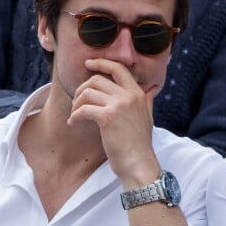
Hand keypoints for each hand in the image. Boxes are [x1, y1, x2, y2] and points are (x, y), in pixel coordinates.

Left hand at [68, 58, 159, 182]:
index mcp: (138, 94)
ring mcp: (119, 105)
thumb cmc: (139, 143)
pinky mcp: (108, 117)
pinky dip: (75, 116)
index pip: (118, 69)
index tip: (88, 63)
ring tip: (75, 115)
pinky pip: (84, 109)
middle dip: (82, 89)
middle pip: (97, 79)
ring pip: (87, 92)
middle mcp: (129, 96)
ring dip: (76, 103)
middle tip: (77, 102)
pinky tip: (74, 123)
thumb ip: (146, 100)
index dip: (101, 63)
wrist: (138, 162)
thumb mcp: (147, 116)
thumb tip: (152, 89)